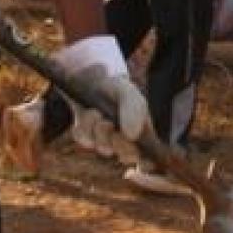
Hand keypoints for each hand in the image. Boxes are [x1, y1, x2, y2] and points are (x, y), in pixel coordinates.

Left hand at [54, 36, 148, 162]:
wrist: (88, 74)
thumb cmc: (113, 84)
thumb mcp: (126, 92)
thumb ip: (133, 109)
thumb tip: (132, 136)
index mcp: (143, 129)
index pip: (148, 155)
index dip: (143, 157)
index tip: (131, 145)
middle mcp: (126, 138)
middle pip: (125, 155)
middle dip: (116, 140)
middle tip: (107, 123)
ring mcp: (106, 138)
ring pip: (103, 147)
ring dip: (96, 129)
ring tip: (94, 111)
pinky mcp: (87, 135)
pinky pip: (85, 140)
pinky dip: (83, 128)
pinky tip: (86, 114)